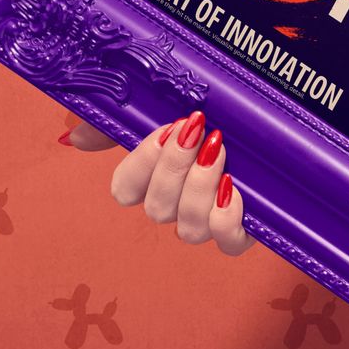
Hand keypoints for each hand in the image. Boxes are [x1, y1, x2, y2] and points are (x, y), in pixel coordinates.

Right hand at [59, 110, 252, 255]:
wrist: (277, 118)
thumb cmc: (217, 110)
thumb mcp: (167, 105)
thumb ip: (118, 121)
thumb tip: (71, 137)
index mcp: (156, 175)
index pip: (124, 190)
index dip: (140, 165)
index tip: (166, 129)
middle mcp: (178, 203)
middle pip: (156, 208)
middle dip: (173, 168)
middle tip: (198, 130)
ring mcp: (209, 219)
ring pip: (187, 229)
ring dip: (199, 188)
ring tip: (219, 150)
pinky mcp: (244, 229)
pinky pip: (227, 242)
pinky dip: (226, 218)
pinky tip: (233, 189)